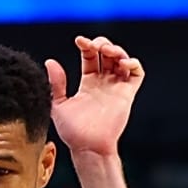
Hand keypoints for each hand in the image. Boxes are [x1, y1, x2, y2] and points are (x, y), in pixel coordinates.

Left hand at [48, 35, 143, 156]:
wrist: (87, 147)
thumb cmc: (72, 132)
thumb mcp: (57, 104)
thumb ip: (56, 84)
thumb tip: (50, 62)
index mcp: (88, 84)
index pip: (90, 57)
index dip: (87, 46)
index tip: (79, 40)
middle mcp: (103, 83)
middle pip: (107, 55)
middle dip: (102, 43)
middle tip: (94, 44)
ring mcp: (116, 88)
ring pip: (122, 60)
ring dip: (117, 50)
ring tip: (106, 50)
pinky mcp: (127, 95)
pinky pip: (137, 75)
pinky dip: (132, 63)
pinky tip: (121, 62)